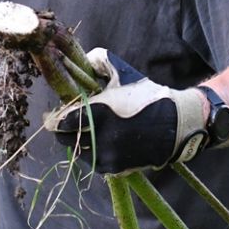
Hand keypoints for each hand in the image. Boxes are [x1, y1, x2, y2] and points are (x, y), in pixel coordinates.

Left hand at [46, 48, 206, 174]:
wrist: (177, 124)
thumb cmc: (148, 95)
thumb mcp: (123, 72)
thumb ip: (98, 62)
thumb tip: (79, 60)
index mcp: (98, 114)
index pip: (62, 122)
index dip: (53, 120)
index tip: (50, 116)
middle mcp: (101, 139)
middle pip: (66, 139)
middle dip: (63, 130)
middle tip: (66, 122)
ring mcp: (108, 156)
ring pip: (80, 151)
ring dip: (78, 141)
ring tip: (85, 130)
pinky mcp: (116, 169)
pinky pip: (94, 162)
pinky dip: (92, 152)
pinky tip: (99, 141)